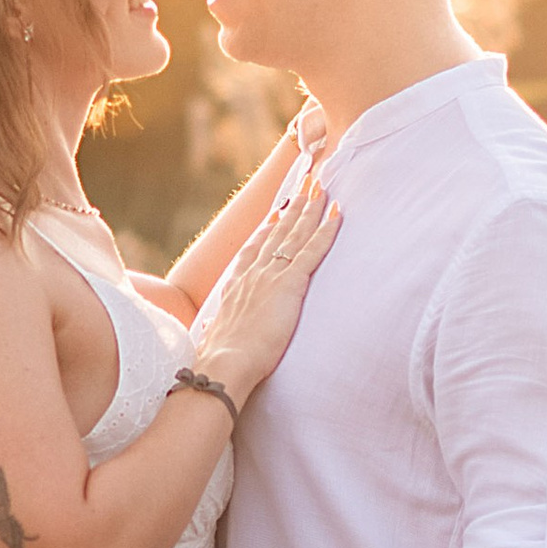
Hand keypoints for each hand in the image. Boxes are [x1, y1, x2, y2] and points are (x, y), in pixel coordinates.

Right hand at [192, 177, 339, 406]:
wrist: (225, 363)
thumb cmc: (219, 359)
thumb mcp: (213, 338)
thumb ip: (214, 329)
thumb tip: (209, 330)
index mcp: (235, 286)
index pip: (253, 250)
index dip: (266, 229)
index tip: (275, 213)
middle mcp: (253, 274)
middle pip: (277, 233)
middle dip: (293, 206)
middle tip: (304, 184)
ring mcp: (271, 276)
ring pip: (295, 234)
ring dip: (310, 208)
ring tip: (320, 187)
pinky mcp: (290, 284)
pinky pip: (312, 250)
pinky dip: (326, 230)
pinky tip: (337, 214)